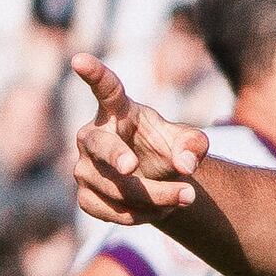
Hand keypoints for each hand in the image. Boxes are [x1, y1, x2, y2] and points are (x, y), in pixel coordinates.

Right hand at [68, 57, 207, 223]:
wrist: (160, 182)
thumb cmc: (168, 149)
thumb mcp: (189, 142)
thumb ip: (195, 145)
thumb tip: (186, 164)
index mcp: (118, 111)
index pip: (106, 89)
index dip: (94, 75)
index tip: (80, 60)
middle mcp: (93, 135)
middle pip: (99, 145)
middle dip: (113, 155)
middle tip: (131, 166)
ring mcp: (85, 167)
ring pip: (113, 186)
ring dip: (154, 197)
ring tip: (185, 196)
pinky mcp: (86, 196)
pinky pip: (108, 210)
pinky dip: (138, 215)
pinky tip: (158, 211)